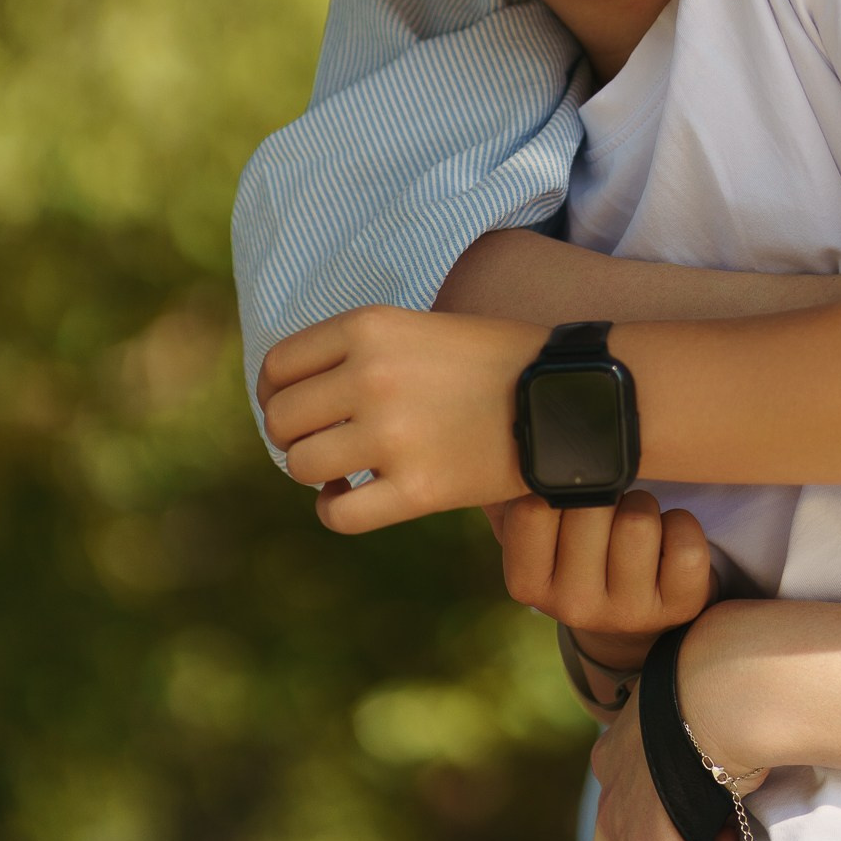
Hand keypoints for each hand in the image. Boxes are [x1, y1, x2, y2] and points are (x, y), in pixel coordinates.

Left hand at [257, 303, 541, 528]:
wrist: (565, 395)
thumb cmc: (493, 360)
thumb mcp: (418, 328)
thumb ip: (358, 352)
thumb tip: (289, 394)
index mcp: (370, 326)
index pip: (278, 366)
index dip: (275, 392)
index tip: (295, 406)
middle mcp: (372, 376)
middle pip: (282, 420)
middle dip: (293, 434)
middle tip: (324, 439)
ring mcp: (392, 435)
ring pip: (301, 466)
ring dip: (315, 472)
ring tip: (343, 467)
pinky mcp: (416, 489)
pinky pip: (338, 514)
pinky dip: (334, 510)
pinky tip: (351, 498)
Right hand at [499, 489, 714, 666]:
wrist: (627, 612)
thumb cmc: (577, 549)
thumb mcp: (535, 529)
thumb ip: (511, 489)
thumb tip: (507, 444)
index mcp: (527, 583)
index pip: (533, 509)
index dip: (557, 482)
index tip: (567, 491)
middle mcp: (572, 606)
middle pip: (592, 507)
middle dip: (607, 489)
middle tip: (607, 509)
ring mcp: (627, 613)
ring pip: (639, 520)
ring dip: (644, 506)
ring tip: (635, 524)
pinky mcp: (678, 607)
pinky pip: (686, 540)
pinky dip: (682, 525)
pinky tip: (667, 542)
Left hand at [574, 685, 742, 840]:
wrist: (722, 687)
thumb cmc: (721, 690)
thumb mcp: (690, 720)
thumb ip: (682, 757)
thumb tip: (710, 795)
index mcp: (618, 757)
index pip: (617, 813)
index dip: (651, 830)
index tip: (690, 821)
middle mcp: (609, 797)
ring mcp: (623, 830)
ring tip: (730, 825)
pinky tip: (733, 837)